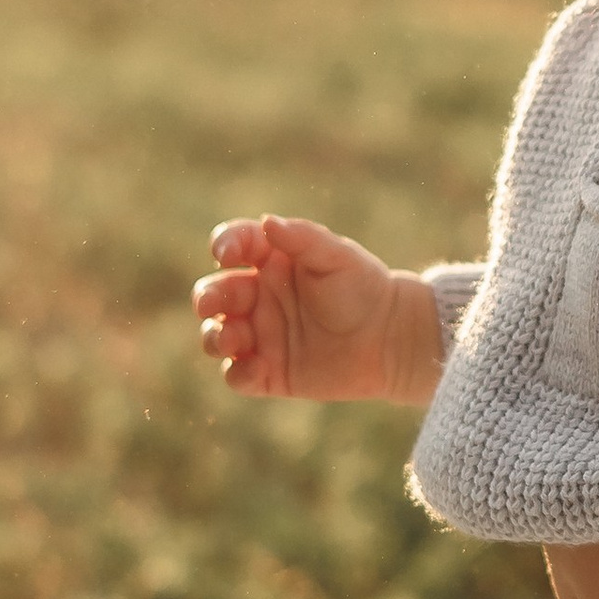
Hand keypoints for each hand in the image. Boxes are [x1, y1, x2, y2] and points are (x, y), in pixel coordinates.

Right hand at [192, 216, 444, 404]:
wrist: (392, 338)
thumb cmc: (365, 289)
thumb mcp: (337, 256)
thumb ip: (302, 238)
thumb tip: (267, 222)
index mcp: (271, 261)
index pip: (234, 245)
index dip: (223, 245)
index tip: (225, 253)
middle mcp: (259, 296)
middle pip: (215, 294)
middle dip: (207, 297)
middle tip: (211, 304)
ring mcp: (261, 336)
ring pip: (217, 336)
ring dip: (215, 337)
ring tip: (234, 339)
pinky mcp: (269, 372)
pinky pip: (238, 376)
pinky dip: (239, 374)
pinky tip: (257, 369)